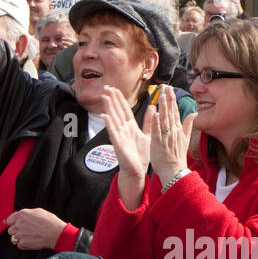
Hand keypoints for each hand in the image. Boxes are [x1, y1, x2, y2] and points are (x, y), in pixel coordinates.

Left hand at [5, 207, 65, 251]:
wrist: (57, 233)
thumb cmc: (49, 221)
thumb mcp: (37, 211)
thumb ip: (23, 213)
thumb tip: (7, 220)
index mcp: (21, 215)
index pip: (9, 220)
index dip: (14, 223)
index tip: (18, 226)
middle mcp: (18, 224)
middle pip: (10, 230)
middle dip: (17, 231)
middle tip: (27, 231)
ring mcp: (20, 234)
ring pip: (13, 238)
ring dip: (20, 238)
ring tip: (30, 237)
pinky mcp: (23, 243)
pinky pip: (19, 245)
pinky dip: (24, 244)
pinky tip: (32, 241)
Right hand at [100, 85, 150, 209]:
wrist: (137, 170)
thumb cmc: (141, 155)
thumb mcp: (148, 135)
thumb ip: (149, 121)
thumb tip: (153, 107)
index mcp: (131, 127)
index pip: (124, 109)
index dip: (120, 99)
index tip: (115, 88)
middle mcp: (123, 129)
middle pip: (117, 111)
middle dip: (112, 99)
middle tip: (106, 87)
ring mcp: (120, 136)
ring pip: (113, 119)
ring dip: (109, 108)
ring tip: (104, 97)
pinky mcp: (118, 144)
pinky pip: (113, 133)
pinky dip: (109, 125)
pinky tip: (104, 117)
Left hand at [146, 85, 194, 185]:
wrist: (175, 171)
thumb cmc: (177, 156)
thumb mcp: (185, 139)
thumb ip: (188, 126)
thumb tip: (194, 114)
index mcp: (178, 130)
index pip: (175, 111)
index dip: (172, 100)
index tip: (170, 89)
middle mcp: (173, 131)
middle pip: (170, 112)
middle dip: (168, 99)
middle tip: (166, 87)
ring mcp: (166, 137)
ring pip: (165, 119)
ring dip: (163, 107)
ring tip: (161, 95)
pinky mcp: (159, 143)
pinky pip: (158, 131)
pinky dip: (157, 123)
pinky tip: (156, 113)